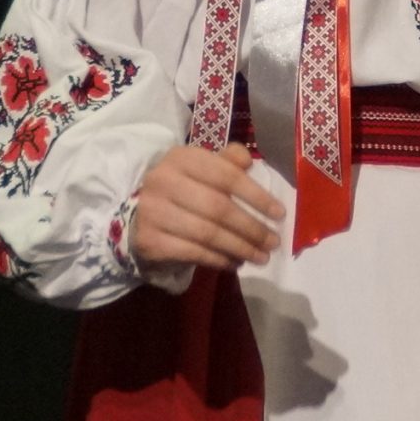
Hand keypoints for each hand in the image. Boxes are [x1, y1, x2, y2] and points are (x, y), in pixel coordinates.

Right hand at [132, 143, 283, 271]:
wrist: (140, 217)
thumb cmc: (182, 190)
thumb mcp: (202, 169)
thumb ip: (227, 162)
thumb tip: (248, 161)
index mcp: (181, 158)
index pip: (226, 176)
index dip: (256, 196)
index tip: (279, 214)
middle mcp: (163, 181)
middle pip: (218, 208)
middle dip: (251, 228)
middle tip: (273, 242)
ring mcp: (153, 211)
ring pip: (208, 234)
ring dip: (240, 248)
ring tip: (261, 257)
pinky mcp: (150, 240)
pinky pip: (193, 252)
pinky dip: (219, 260)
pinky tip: (235, 262)